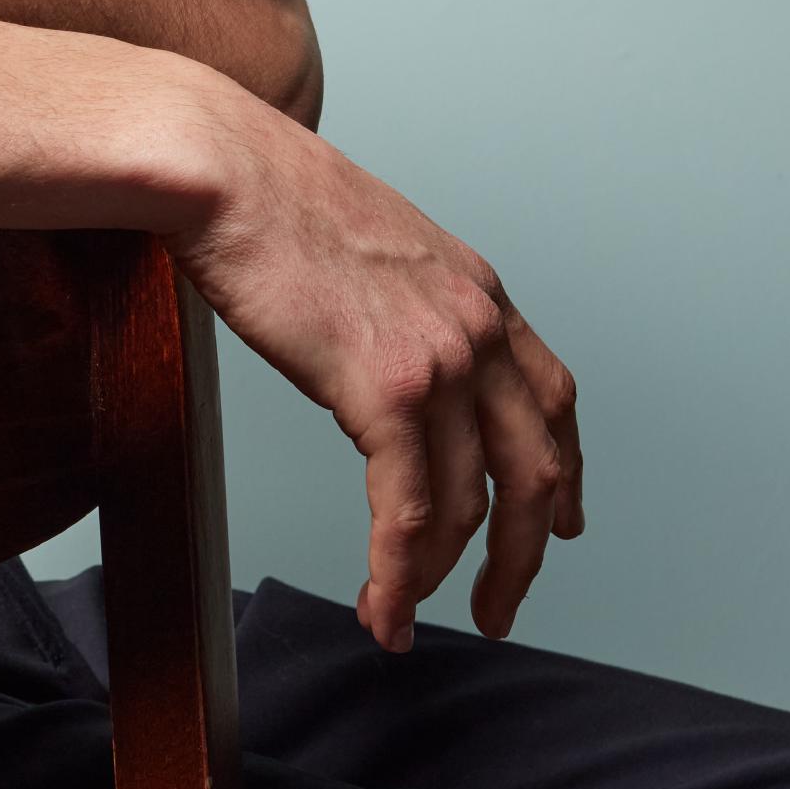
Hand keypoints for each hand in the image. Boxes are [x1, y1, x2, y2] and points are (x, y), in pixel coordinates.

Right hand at [167, 83, 583, 650]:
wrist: (227, 170)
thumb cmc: (267, 195)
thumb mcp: (368, 244)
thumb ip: (396, 303)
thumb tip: (370, 350)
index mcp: (476, 290)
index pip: (552, 398)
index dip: (562, 470)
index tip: (560, 520)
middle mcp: (477, 327)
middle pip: (535, 469)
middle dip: (522, 554)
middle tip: (498, 607)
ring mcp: (440, 360)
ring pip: (470, 504)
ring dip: (444, 580)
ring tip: (407, 619)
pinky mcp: (385, 390)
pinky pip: (407, 511)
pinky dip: (398, 573)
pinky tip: (381, 604)